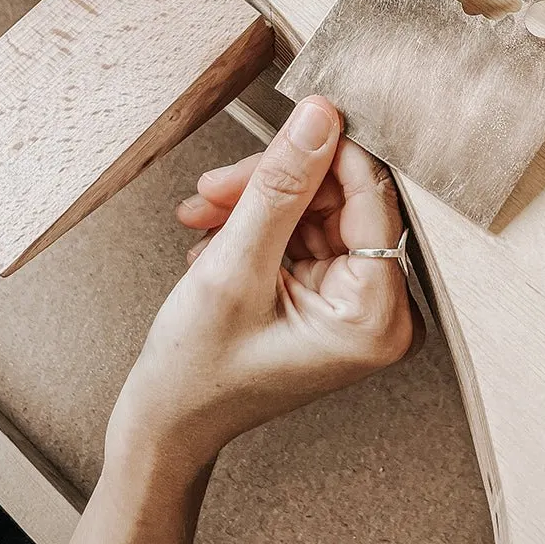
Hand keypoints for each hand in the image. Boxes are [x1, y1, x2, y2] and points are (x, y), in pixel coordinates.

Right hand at [105, 95, 419, 475]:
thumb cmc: (196, 376)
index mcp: (376, 317)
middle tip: (218, 186)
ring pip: (315, 210)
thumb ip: (281, 186)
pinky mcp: (329, 294)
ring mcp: (354, 302)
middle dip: (274, 185)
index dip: (329, 153)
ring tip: (203, 215)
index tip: (297, 119)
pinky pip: (301, 232)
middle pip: (340, 201)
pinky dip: (257, 224)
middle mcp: (378, 310)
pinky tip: (215, 237)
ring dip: (256, 203)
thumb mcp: (233, 269)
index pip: (371, 199)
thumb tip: (319, 119)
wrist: (166, 425)